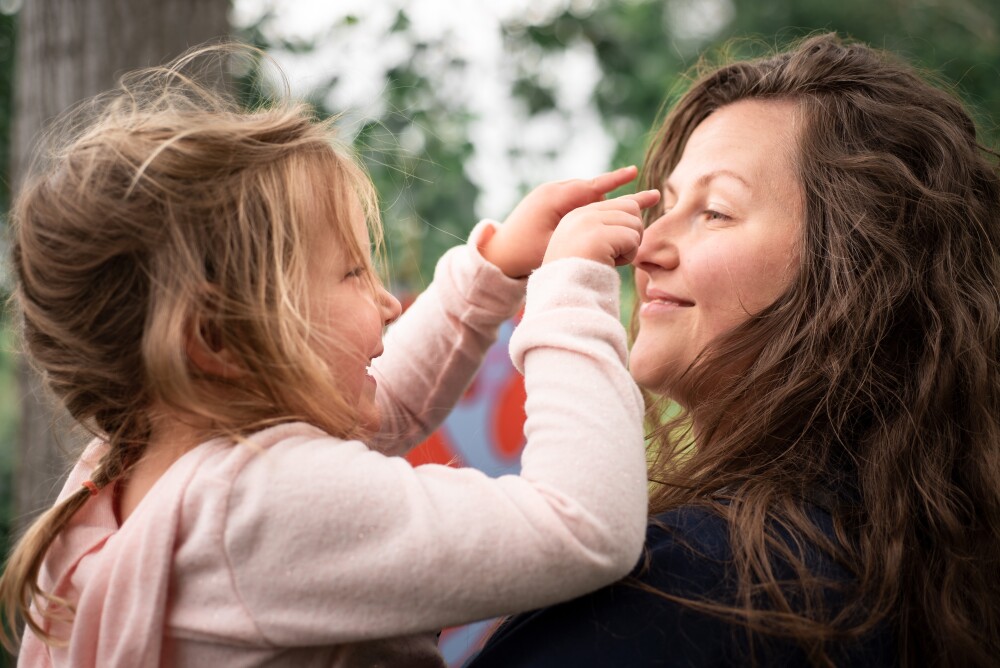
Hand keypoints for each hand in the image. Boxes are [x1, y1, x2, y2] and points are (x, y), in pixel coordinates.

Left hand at [479, 166, 641, 277]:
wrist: (497, 252)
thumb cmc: (525, 253)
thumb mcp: (555, 245)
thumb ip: (581, 232)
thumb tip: (609, 225)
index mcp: (554, 197)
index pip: (591, 186)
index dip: (615, 180)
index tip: (635, 172)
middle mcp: (552, 191)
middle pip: (591, 189)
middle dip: (615, 193)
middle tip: (643, 196)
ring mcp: (547, 195)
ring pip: (583, 195)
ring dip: (601, 200)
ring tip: (624, 207)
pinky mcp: (545, 204)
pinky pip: (574, 200)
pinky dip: (588, 205)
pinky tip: (599, 214)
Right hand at [542, 190, 660, 267]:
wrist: (563, 294)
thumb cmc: (580, 277)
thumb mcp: (591, 247)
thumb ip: (608, 229)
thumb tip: (637, 211)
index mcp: (577, 216)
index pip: (617, 202)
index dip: (638, 200)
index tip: (656, 196)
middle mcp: (582, 214)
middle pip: (631, 208)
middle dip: (633, 232)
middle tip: (618, 254)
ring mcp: (588, 222)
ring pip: (634, 223)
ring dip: (630, 247)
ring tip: (610, 260)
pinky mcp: (598, 235)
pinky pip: (632, 239)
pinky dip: (628, 256)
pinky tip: (610, 264)